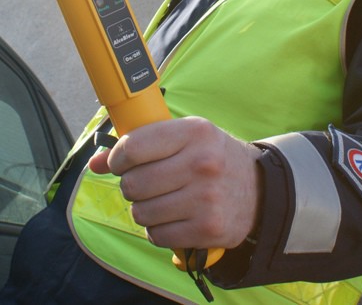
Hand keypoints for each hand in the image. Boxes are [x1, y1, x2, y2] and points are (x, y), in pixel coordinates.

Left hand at [88, 116, 262, 249]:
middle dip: (133, 186)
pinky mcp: (208, 229)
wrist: (260, 189)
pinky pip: (157, 235)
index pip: (133, 147)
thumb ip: (141, 144)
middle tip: (148, 184)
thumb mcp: (186, 138)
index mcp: (195, 132)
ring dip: (146, 209)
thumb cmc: (215, 159)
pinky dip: (159, 229)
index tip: (122, 163)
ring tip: (165, 201)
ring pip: (141, 213)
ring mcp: (206, 199)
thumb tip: (95, 163)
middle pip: (133, 184)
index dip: (118, 158)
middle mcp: (203, 163)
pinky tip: (175, 218)